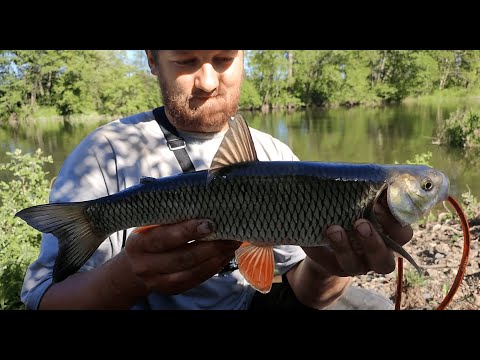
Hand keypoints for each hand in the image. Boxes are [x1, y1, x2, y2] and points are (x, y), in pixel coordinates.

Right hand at [124, 219, 239, 294]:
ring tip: (231, 244)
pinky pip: (196, 280)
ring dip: (216, 258)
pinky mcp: (171, 290)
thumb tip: (202, 207)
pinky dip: (213, 268)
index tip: (210, 224)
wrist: (133, 268)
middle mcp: (145, 265)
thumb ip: (170, 220)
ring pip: (192, 272)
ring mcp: (158, 281)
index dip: (187, 231)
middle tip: (230, 235)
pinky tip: (224, 256)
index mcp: (139, 244)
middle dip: (210, 247)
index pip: (164, 237)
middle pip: (182, 258)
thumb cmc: (147, 238)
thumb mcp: (149, 227)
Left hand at [303, 191, 412, 276]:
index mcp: (389, 237)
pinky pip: (328, 261)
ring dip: (345, 247)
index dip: (395, 220)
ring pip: (356, 266)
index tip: (381, 201)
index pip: (402, 233)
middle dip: (373, 241)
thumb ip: (370, 190)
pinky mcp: (333, 267)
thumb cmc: (351, 210)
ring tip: (334, 229)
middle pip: (385, 260)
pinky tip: (316, 234)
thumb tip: (376, 174)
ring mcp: (355, 265)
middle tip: (360, 222)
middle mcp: (376, 255)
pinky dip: (320, 248)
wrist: (327, 233)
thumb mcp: (360, 199)